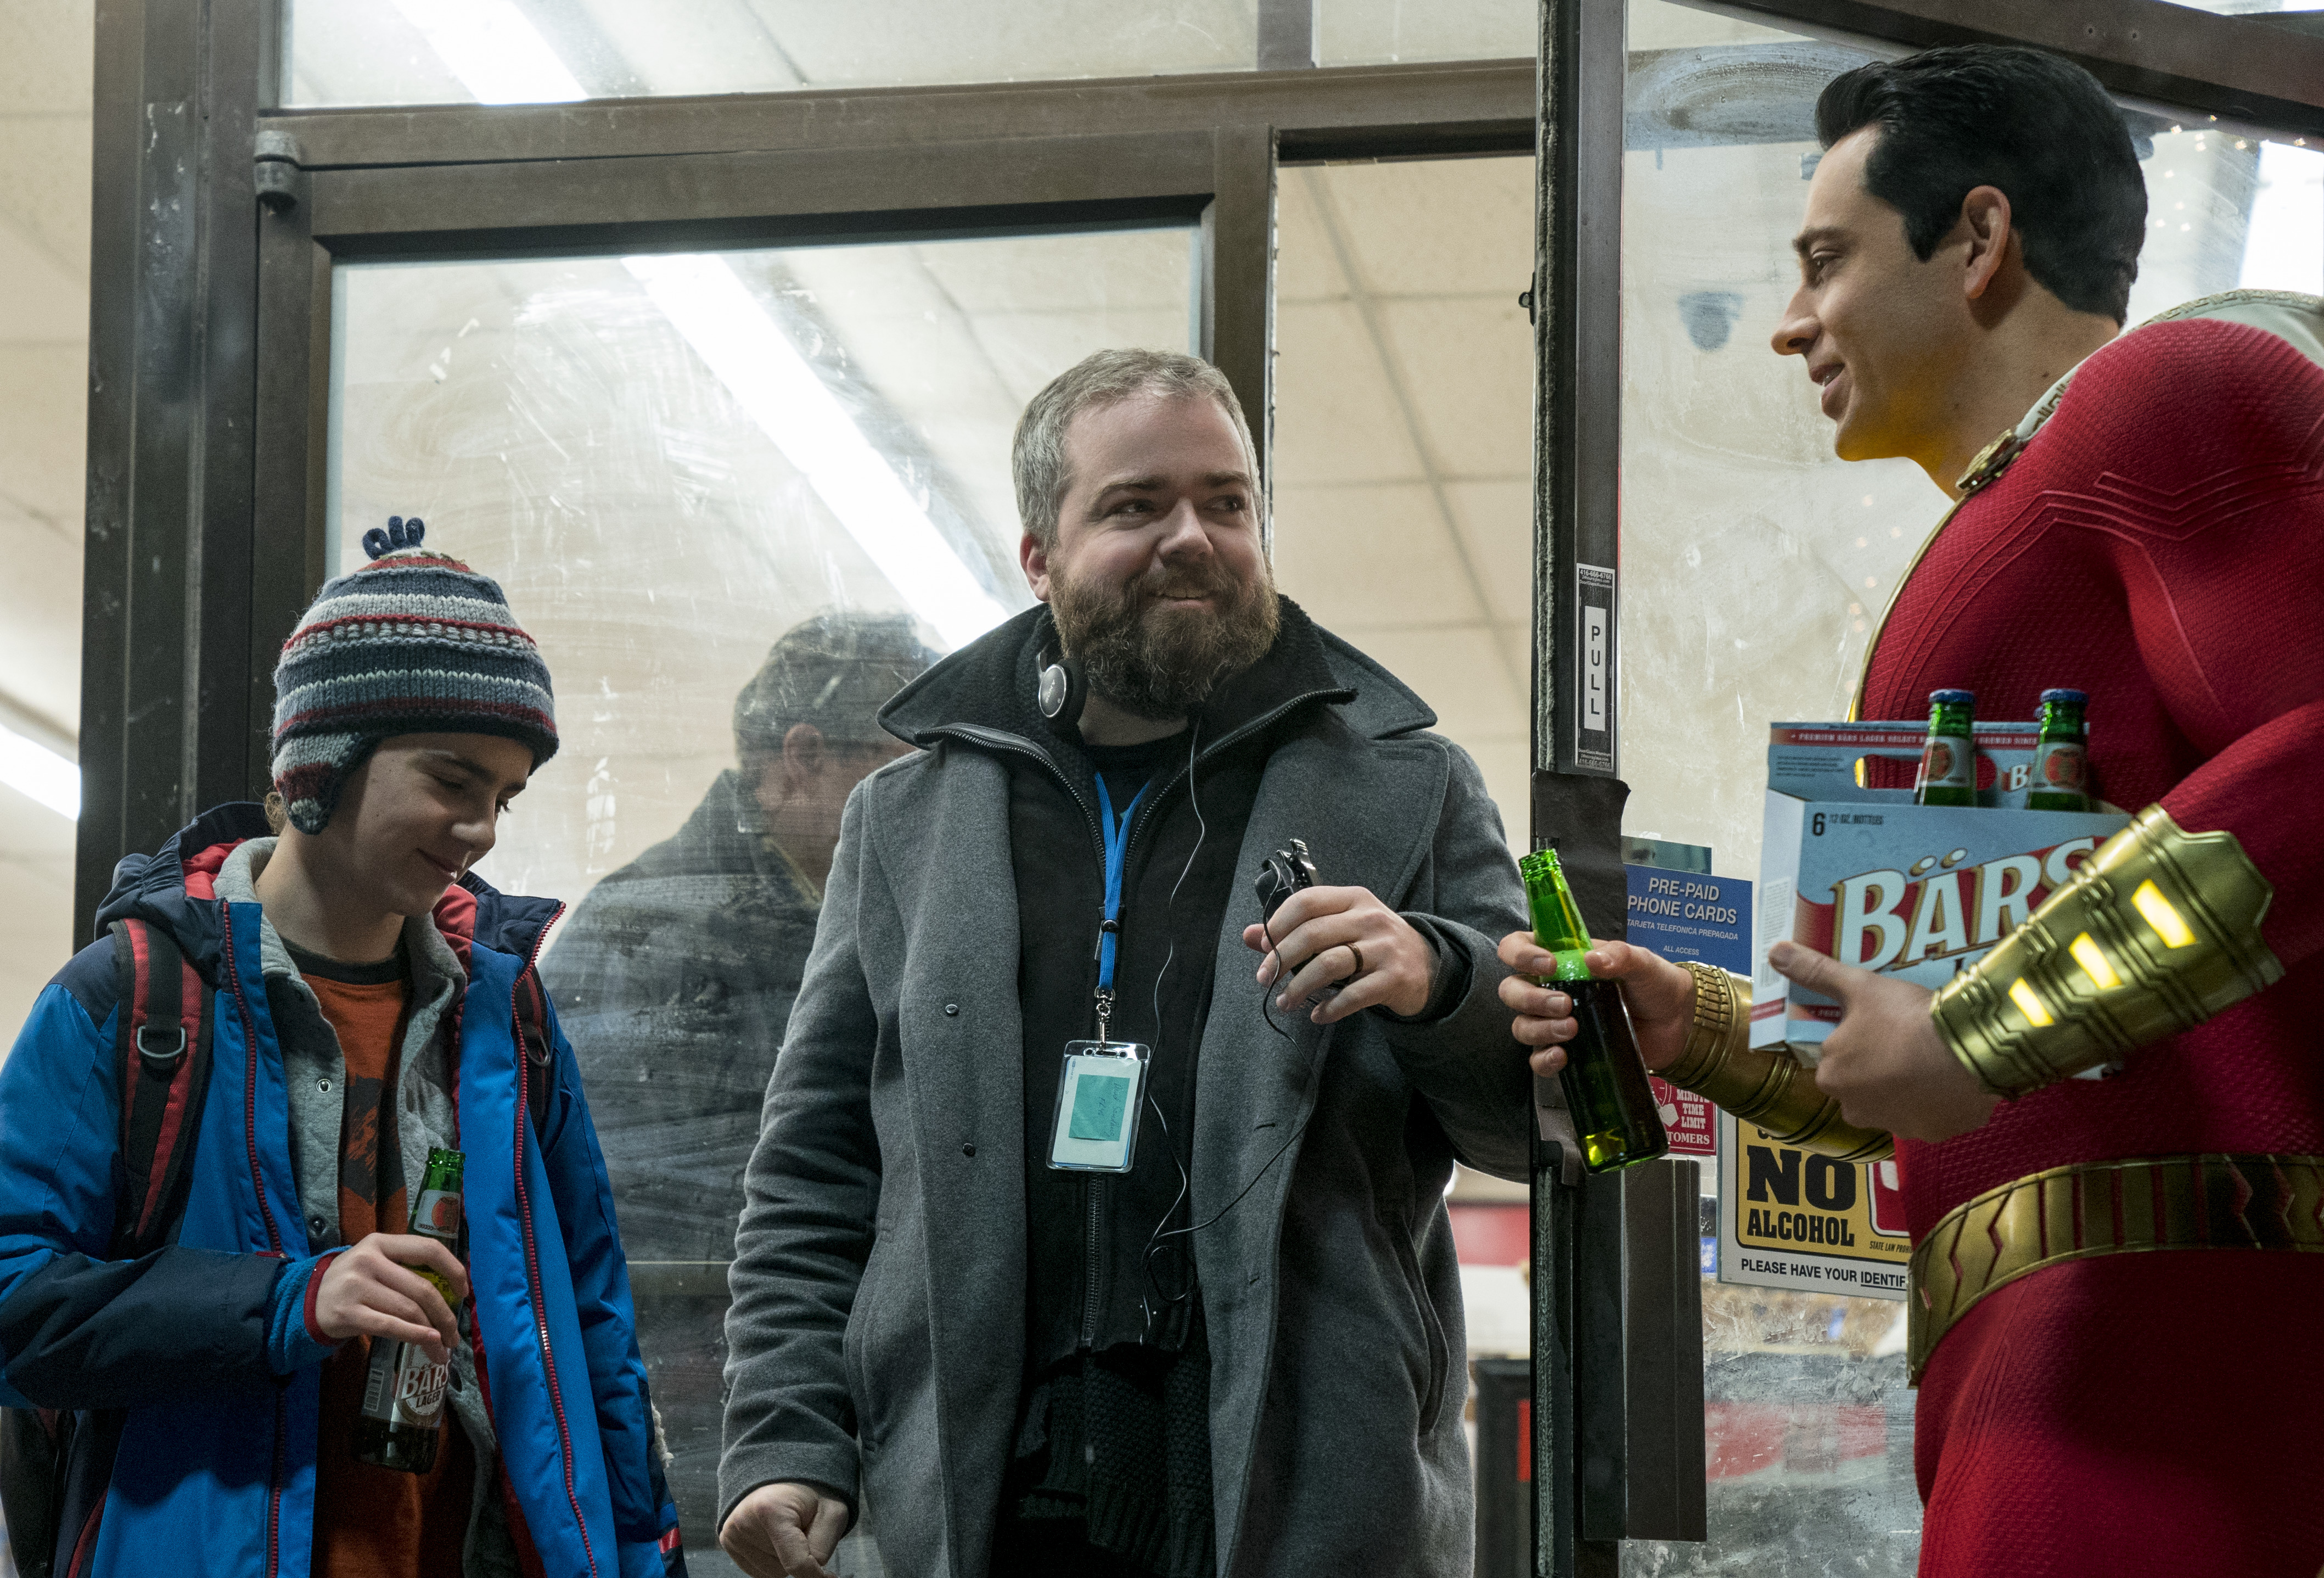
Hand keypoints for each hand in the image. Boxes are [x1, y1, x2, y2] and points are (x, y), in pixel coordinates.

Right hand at [312, 1232, 468, 1363]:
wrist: (306, 1301)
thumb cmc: (352, 1282)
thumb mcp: (375, 1262)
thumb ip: (405, 1268)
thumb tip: (451, 1292)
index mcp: (381, 1242)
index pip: (428, 1249)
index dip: (453, 1270)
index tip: (463, 1293)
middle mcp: (368, 1260)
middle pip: (422, 1288)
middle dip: (445, 1315)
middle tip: (454, 1335)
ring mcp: (355, 1286)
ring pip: (409, 1310)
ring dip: (433, 1333)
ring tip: (443, 1349)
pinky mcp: (347, 1313)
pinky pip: (390, 1326)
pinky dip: (415, 1336)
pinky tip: (430, 1343)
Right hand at [722, 1482, 849, 1577]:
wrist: (784, 1475)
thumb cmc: (812, 1493)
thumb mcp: (832, 1514)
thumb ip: (822, 1549)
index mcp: (771, 1510)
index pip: (796, 1564)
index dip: (817, 1574)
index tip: (831, 1576)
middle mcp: (744, 1523)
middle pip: (784, 1569)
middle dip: (799, 1554)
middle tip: (803, 1527)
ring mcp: (732, 1533)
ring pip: (771, 1573)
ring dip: (785, 1558)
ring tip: (788, 1528)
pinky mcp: (727, 1541)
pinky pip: (758, 1571)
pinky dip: (772, 1559)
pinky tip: (775, 1536)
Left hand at [1240, 885, 1435, 1021]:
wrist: (1426, 965)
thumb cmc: (1372, 943)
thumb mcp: (1340, 926)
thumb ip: (1296, 928)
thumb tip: (1248, 935)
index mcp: (1353, 899)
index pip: (1308, 901)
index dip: (1279, 923)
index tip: (1263, 947)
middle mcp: (1370, 918)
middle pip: (1314, 934)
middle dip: (1281, 959)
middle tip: (1264, 979)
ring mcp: (1384, 948)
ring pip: (1330, 964)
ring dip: (1299, 987)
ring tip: (1284, 1002)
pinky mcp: (1394, 978)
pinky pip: (1354, 996)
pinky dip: (1330, 1008)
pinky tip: (1317, 1015)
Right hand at [1497, 933, 1694, 1078]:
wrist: (1678, 1025)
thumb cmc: (1656, 984)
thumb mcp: (1643, 964)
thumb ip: (1621, 956)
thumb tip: (1593, 959)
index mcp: (1562, 959)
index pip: (1517, 948)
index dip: (1520, 954)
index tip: (1548, 964)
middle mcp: (1551, 988)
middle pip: (1512, 990)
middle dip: (1530, 998)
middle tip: (1565, 1004)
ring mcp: (1555, 1021)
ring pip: (1522, 1025)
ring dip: (1539, 1028)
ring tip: (1572, 1029)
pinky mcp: (1566, 1050)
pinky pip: (1537, 1059)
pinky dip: (1543, 1059)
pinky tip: (1562, 1057)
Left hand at [1768, 941, 1999, 1142]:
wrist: (1968, 1050)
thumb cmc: (1904, 1019)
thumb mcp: (1859, 987)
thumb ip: (1816, 972)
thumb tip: (1775, 952)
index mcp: (1831, 1076)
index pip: (1836, 1059)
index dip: (1858, 1041)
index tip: (1880, 1026)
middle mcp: (1855, 1110)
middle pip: (1862, 1084)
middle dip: (1879, 1066)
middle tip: (1905, 1039)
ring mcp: (1895, 1126)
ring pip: (1894, 1102)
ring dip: (1906, 1085)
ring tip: (1929, 1056)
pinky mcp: (1931, 1134)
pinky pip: (1928, 1116)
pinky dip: (1934, 1101)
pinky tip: (1947, 1077)